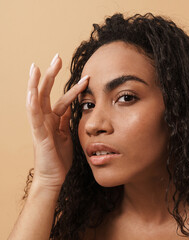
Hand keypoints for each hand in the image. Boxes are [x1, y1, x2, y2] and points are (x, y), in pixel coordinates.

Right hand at [26, 54, 88, 189]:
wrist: (54, 177)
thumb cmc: (60, 157)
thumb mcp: (67, 135)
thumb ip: (67, 121)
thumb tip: (73, 108)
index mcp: (54, 119)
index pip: (63, 98)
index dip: (73, 87)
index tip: (85, 76)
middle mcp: (45, 119)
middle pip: (47, 92)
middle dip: (52, 74)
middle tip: (57, 57)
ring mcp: (40, 126)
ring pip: (36, 101)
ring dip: (36, 84)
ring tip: (36, 68)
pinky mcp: (38, 135)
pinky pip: (34, 117)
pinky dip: (32, 104)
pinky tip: (31, 92)